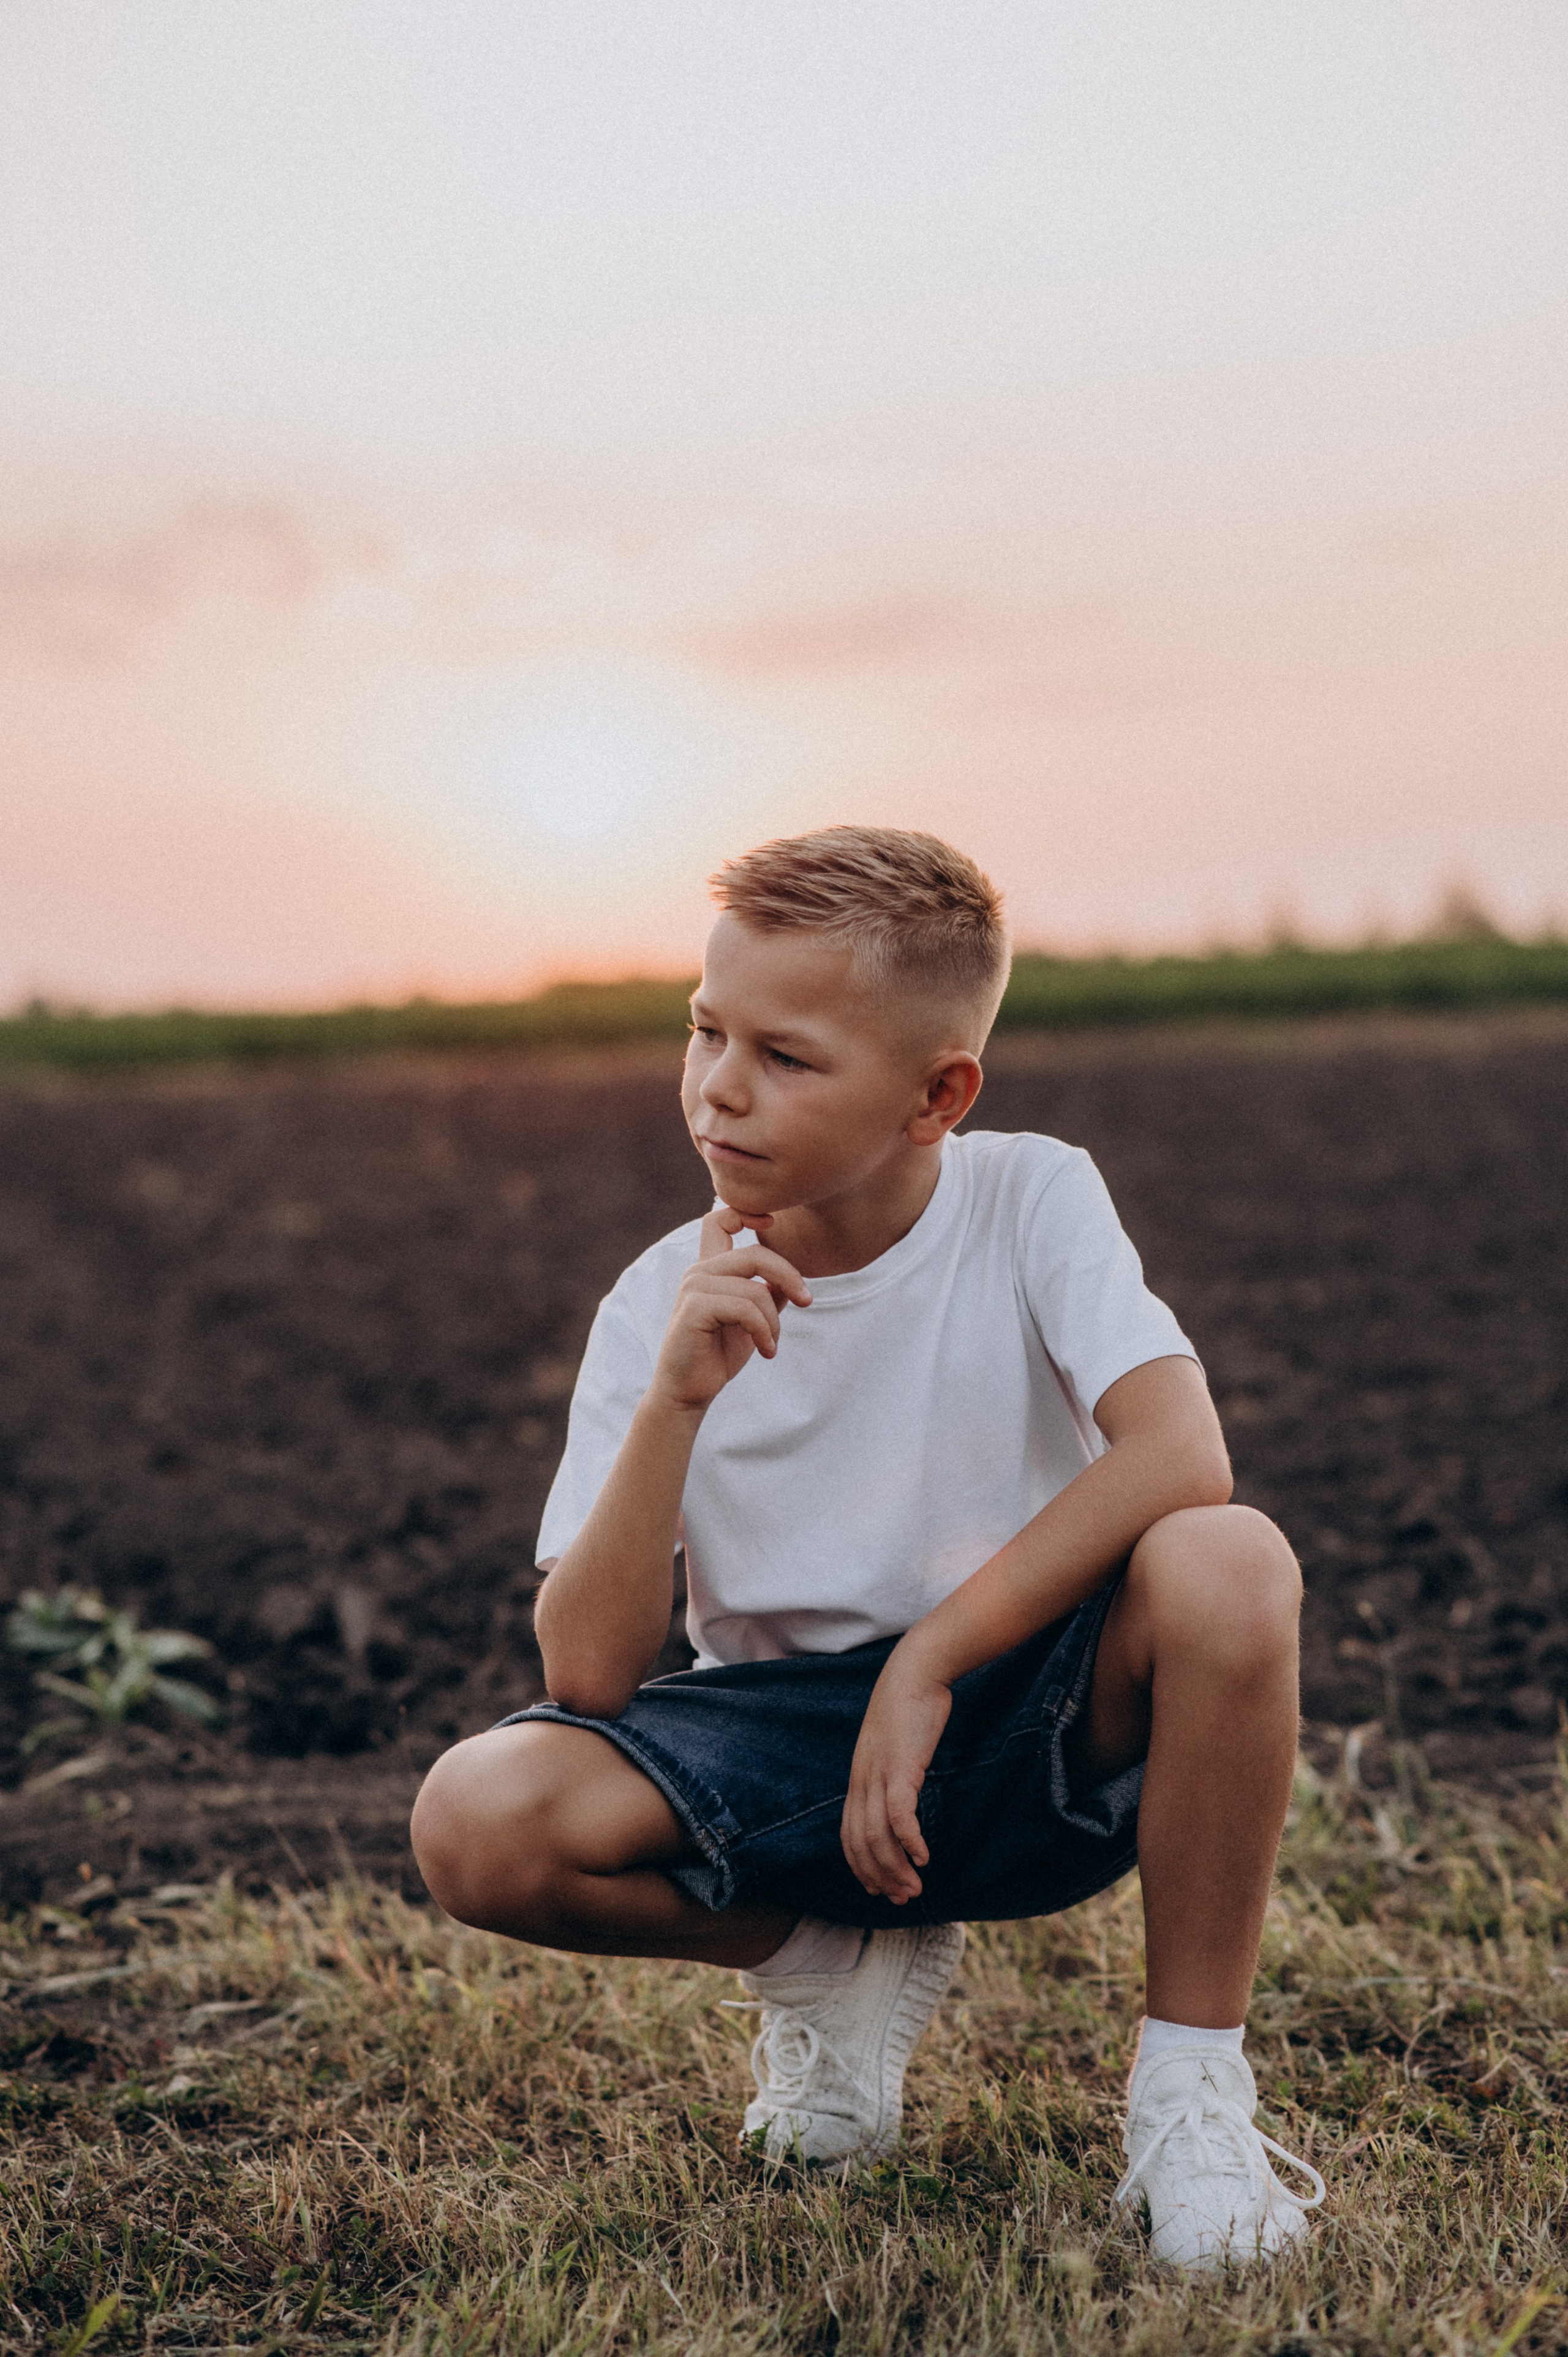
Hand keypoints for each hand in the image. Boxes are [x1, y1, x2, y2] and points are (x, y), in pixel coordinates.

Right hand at [651, 1201, 811, 1413]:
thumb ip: (768, 1295)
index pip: (719, 1220)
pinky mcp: (694, 1309)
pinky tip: (766, 1352)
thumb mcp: (753, 1320)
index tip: (771, 1222)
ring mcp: (693, 1288)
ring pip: (755, 1288)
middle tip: (807, 1301)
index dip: (746, 1212)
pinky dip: (764, 1331)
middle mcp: (699, 1272)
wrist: (689, 1391)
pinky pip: (745, 1308)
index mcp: (710, 1269)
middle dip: (789, 1276)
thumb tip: (792, 1282)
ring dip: (774, 1321)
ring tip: (772, 1344)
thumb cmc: (718, 1355)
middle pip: (755, 1253)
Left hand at [840, 1647, 952, 1903]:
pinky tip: (923, 1856)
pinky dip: (909, 1840)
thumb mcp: (894, 1747)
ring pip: (878, 1836)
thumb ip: (893, 1773)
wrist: (914, 1672)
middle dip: (879, 1876)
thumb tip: (903, 1795)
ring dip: (895, 1867)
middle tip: (902, 1898)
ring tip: (914, 1887)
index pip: (850, 1836)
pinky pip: (899, 1814)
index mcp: (859, 1778)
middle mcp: (863, 1781)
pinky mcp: (901, 1767)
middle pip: (861, 1843)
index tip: (881, 1888)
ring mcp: (879, 1774)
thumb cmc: (908, 1709)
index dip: (862, 1867)